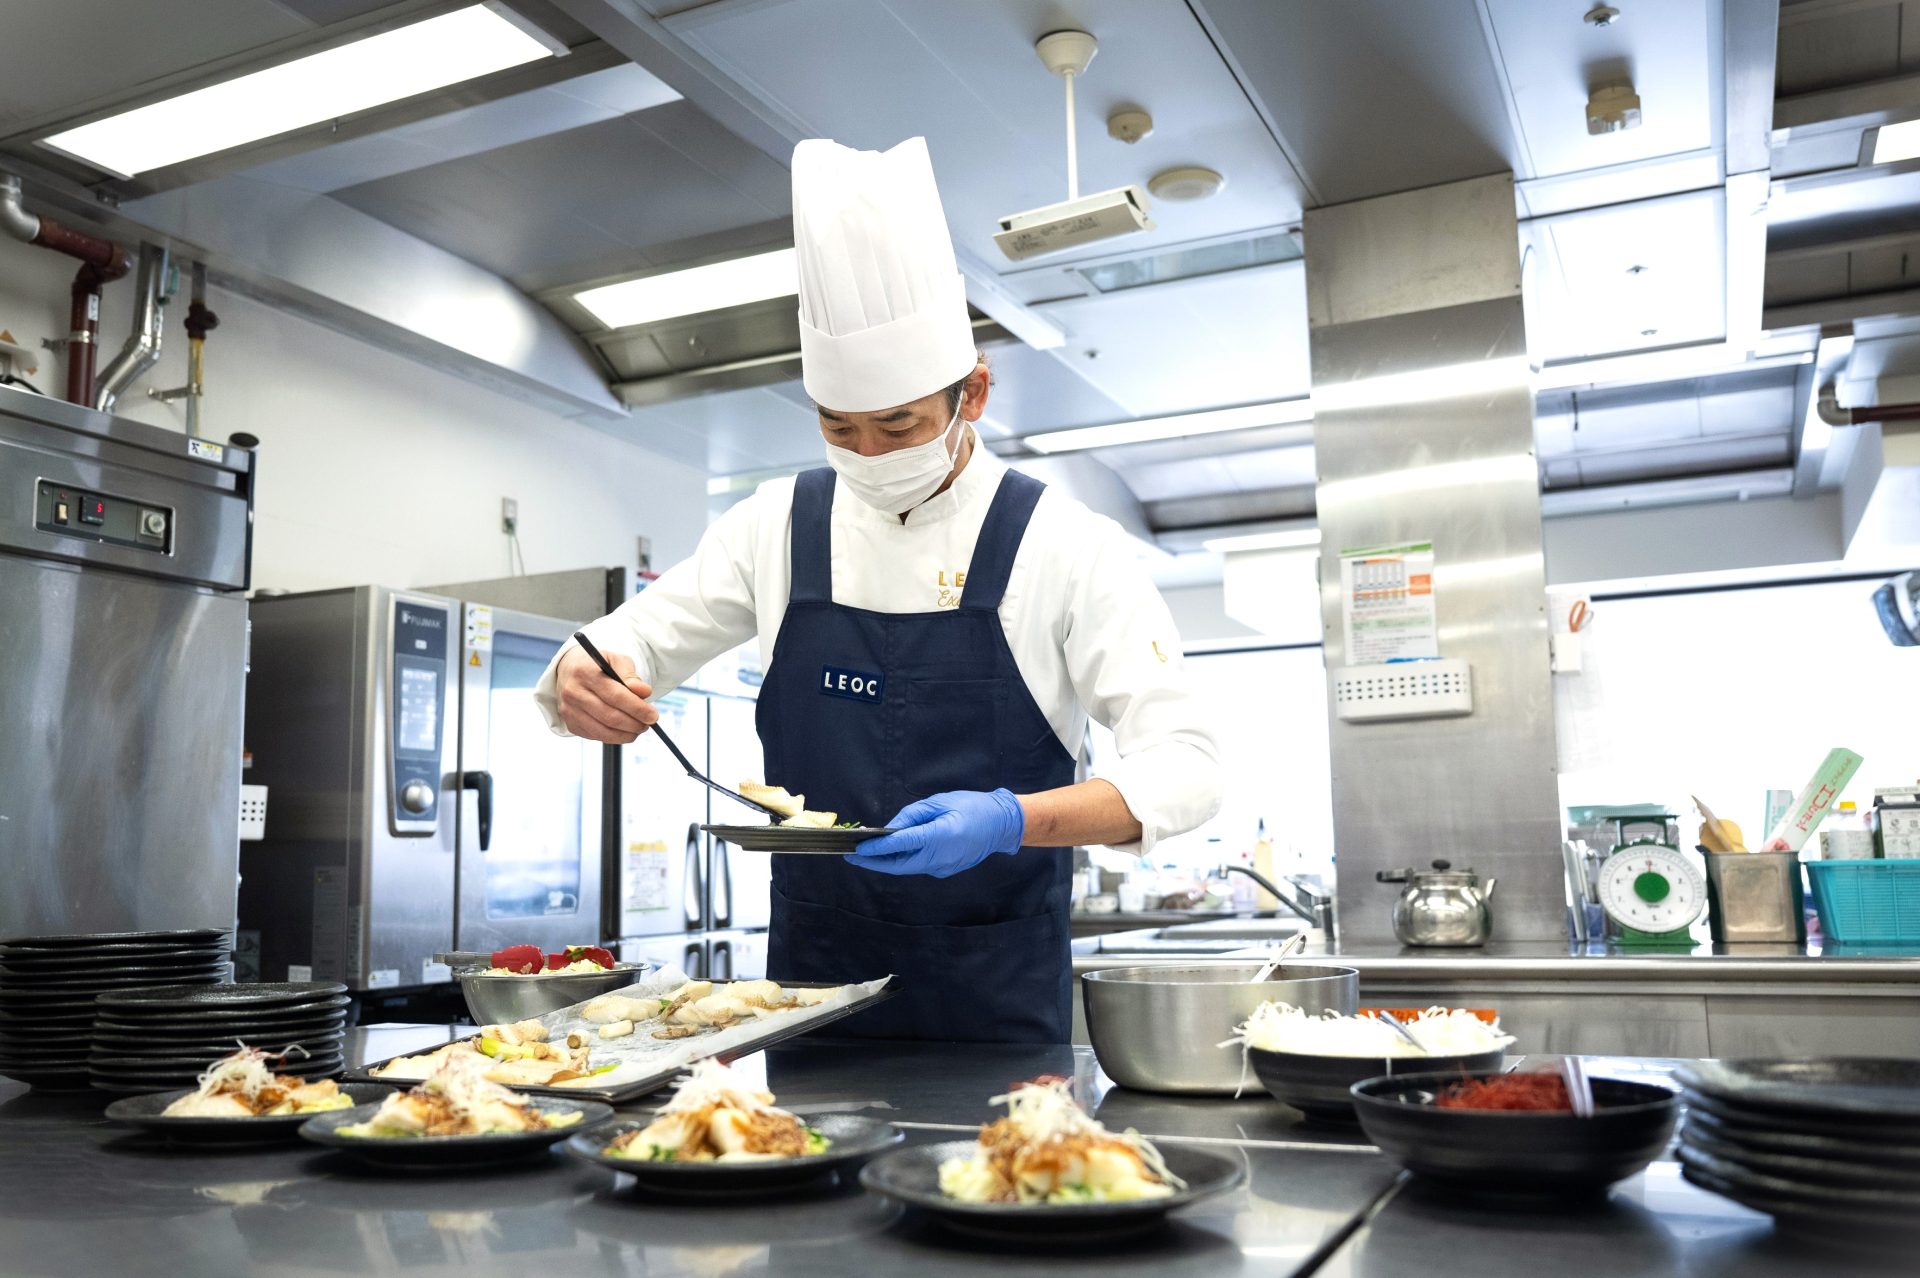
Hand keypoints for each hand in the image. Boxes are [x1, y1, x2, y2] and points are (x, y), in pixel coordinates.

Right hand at [554, 644, 658, 743]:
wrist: (570, 671)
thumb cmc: (599, 666)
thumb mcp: (616, 661)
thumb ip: (631, 676)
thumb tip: (645, 692)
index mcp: (585, 672)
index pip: (615, 695)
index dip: (637, 708)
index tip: (653, 715)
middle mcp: (573, 692)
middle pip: (609, 716)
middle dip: (634, 724)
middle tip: (648, 723)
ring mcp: (569, 710)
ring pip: (603, 731)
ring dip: (626, 734)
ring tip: (639, 728)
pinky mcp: (570, 723)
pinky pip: (596, 736)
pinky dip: (614, 737)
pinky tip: (624, 730)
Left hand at [845, 789, 1024, 878]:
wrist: (1001, 824)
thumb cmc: (972, 807)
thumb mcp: (939, 802)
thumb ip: (911, 816)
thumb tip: (890, 829)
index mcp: (939, 836)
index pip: (900, 845)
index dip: (876, 847)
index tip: (858, 848)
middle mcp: (939, 857)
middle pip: (899, 865)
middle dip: (874, 862)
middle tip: (853, 857)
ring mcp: (943, 867)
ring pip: (907, 868)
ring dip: (886, 863)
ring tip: (867, 855)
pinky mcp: (945, 870)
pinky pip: (919, 866)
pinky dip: (903, 860)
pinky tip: (892, 853)